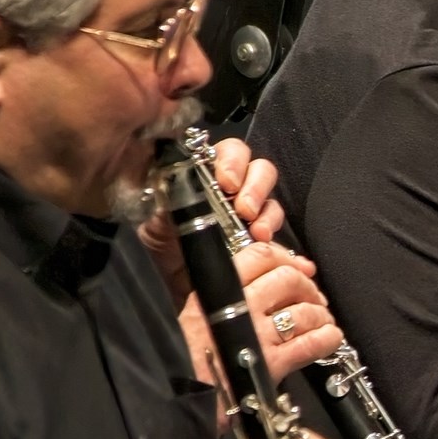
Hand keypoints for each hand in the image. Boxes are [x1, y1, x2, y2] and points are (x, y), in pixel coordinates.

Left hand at [142, 133, 286, 303]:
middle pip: (259, 169)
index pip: (230, 152)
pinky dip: (281, 240)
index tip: (227, 182)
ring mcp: (252, 215)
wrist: (181, 286)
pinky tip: (274, 248)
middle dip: (256, 186)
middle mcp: (235, 191)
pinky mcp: (264, 240)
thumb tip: (173, 192)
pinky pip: (279, 234)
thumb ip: (167, 204)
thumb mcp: (156, 224)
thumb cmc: (168, 249)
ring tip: (258, 233)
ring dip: (268, 214)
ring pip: (271, 199)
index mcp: (209, 176)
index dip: (233, 162)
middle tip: (245, 209)